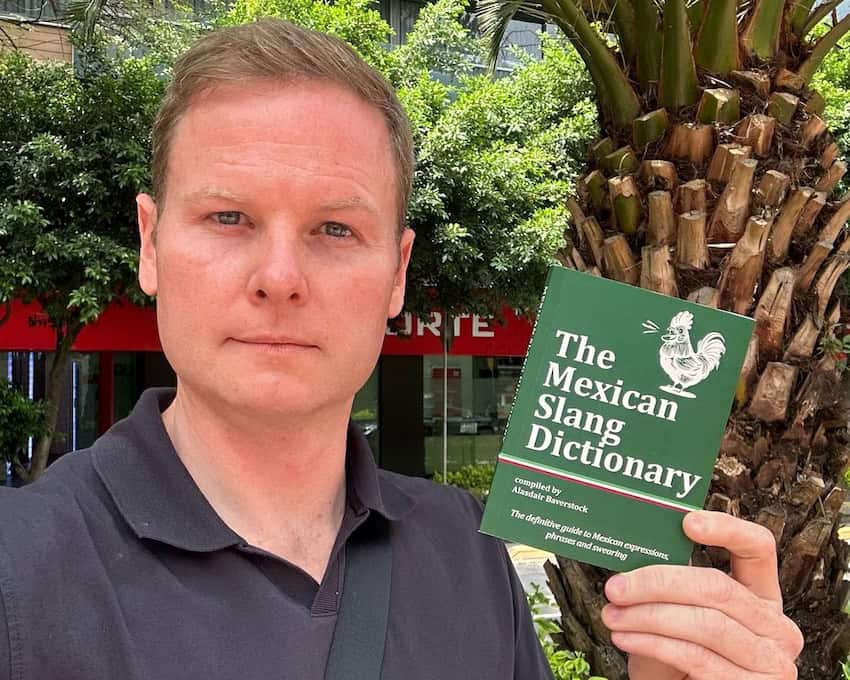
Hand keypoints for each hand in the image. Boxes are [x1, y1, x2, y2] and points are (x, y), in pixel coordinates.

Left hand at [601, 510, 803, 679]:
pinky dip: (652, 644)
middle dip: (658, 583)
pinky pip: (696, 656)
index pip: (758, 548)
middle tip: (616, 587)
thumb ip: (671, 588)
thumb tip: (632, 555)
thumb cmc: (680, 662)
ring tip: (613, 615)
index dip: (727, 529)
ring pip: (705, 623)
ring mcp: (770, 661)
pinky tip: (626, 637)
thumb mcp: (678, 618)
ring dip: (648, 617)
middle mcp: (775, 627)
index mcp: (760, 596)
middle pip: (717, 587)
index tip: (687, 522)